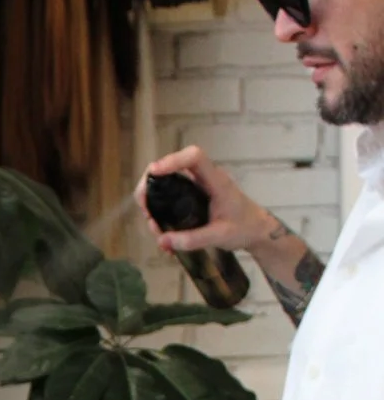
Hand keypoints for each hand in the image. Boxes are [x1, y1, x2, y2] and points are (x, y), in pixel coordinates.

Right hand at [135, 145, 277, 255]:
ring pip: (170, 182)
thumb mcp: (219, 236)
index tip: (154, 173)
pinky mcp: (194, 196)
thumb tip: (163, 241)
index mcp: (216, 181)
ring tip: (152, 224)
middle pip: (174, 167)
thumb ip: (192, 240)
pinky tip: (161, 228)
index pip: (194, 157)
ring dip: (155, 199)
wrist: (256, 230)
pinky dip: (162, 208)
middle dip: (153, 183)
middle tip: (143, 206)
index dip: (172, 160)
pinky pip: (173, 195)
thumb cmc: (244, 228)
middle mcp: (205, 179)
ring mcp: (198, 186)